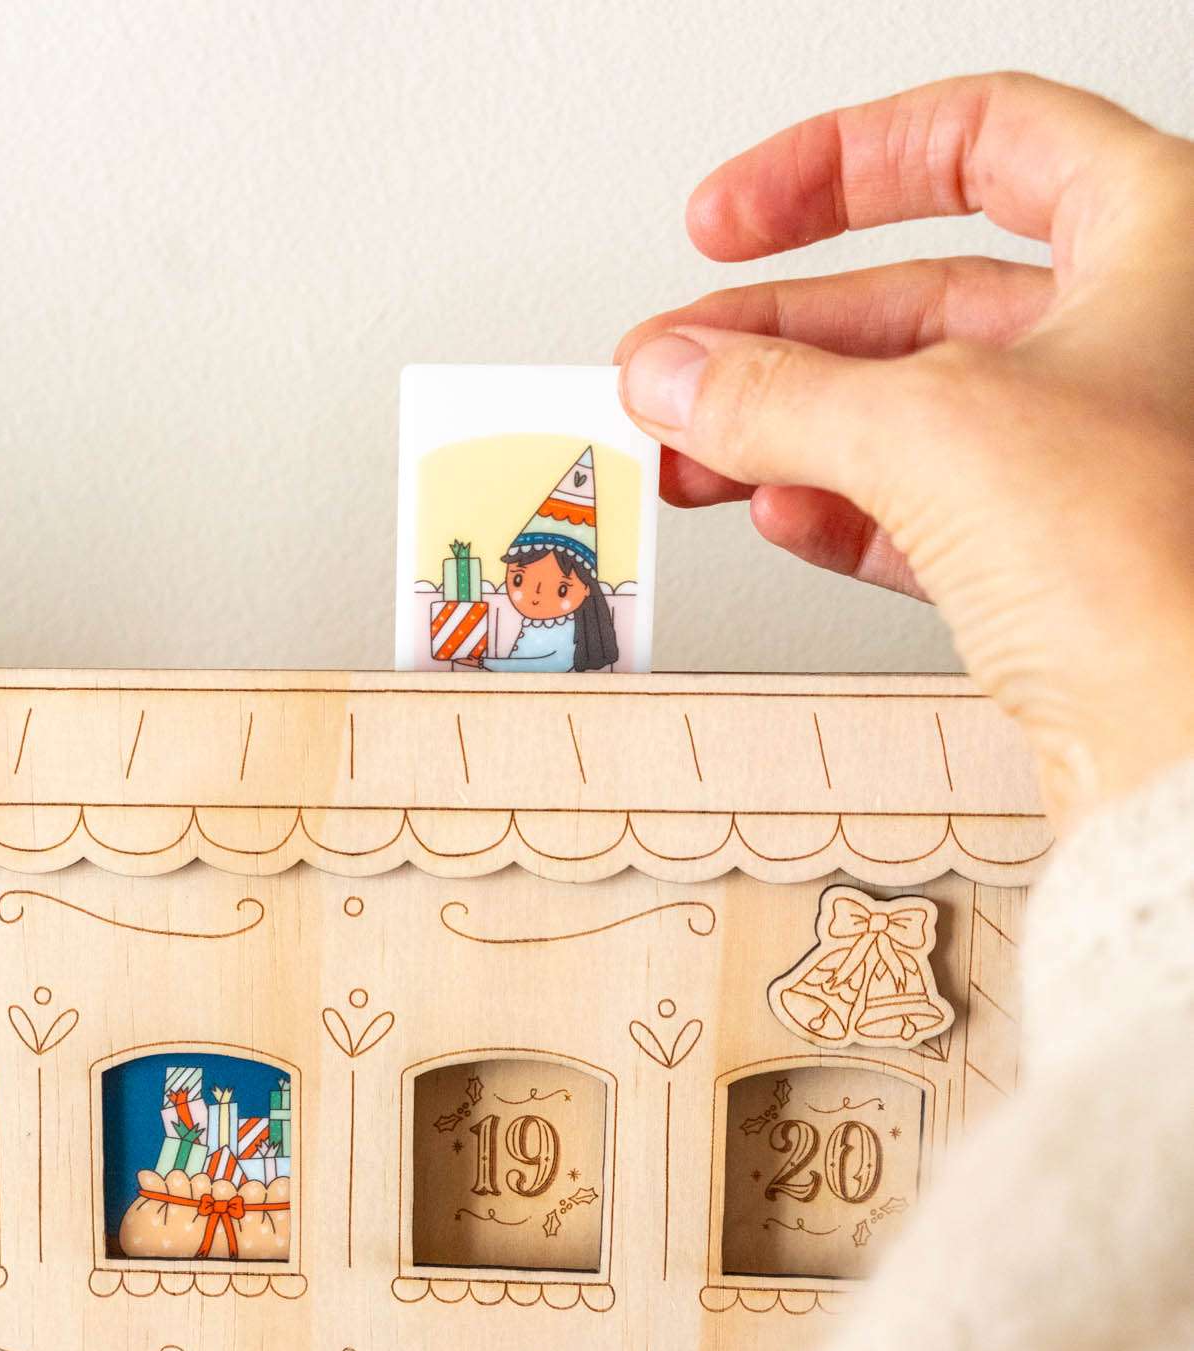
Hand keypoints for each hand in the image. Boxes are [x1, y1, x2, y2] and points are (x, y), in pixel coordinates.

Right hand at [615, 74, 1193, 823]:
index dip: (839, 166)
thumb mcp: (930, 433)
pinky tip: (772, 511)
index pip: (984, 139)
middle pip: (927, 294)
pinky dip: (845, 510)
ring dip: (789, 430)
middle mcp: (1148, 335)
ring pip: (919, 413)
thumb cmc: (1157, 565)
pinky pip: (936, 511)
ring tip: (689, 447)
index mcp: (1162, 235)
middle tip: (674, 367)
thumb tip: (680, 376)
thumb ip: (781, 393)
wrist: (1187, 745)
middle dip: (779, 336)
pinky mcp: (1073, 562)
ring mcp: (1110, 454)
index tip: (737, 221)